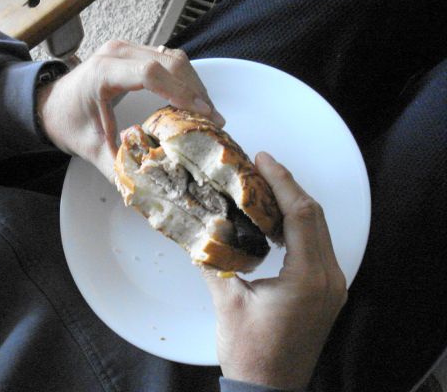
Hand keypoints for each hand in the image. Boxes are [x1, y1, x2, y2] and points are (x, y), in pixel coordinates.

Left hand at [36, 40, 224, 180]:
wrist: (48, 104)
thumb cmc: (66, 121)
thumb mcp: (90, 149)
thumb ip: (116, 169)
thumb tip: (144, 189)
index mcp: (102, 72)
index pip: (150, 74)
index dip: (180, 92)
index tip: (201, 113)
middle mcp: (117, 53)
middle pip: (169, 62)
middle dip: (195, 90)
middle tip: (214, 119)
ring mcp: (126, 49)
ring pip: (172, 57)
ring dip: (194, 83)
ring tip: (208, 112)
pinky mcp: (133, 53)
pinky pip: (167, 58)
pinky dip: (184, 77)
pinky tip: (193, 99)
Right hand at [204, 152, 347, 388]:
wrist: (268, 390)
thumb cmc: (250, 353)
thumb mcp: (228, 303)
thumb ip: (214, 261)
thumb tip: (198, 230)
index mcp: (308, 279)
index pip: (302, 215)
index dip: (283, 182)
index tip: (264, 160)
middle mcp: (328, 279)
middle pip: (315, 217)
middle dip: (289, 187)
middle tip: (263, 166)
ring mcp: (331, 287)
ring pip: (319, 230)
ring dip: (295, 205)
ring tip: (266, 187)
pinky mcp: (325, 293)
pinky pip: (317, 247)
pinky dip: (299, 227)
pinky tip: (276, 221)